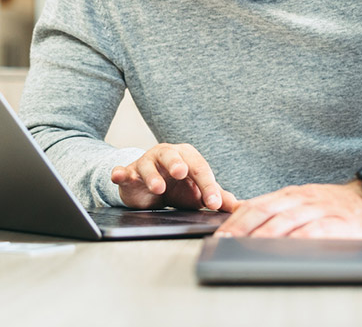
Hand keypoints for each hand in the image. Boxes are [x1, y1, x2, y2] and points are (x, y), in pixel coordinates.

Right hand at [110, 143, 237, 210]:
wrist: (149, 188)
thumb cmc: (178, 187)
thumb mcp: (198, 192)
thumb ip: (218, 197)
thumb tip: (242, 207)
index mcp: (188, 157)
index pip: (201, 169)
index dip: (208, 186)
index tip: (214, 203)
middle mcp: (167, 155)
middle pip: (174, 156)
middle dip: (177, 163)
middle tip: (182, 172)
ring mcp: (146, 163)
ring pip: (148, 165)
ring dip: (152, 175)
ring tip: (157, 187)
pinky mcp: (129, 173)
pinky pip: (123, 171)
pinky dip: (120, 173)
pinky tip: (119, 176)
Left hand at [215, 181, 361, 238]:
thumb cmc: (340, 206)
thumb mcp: (306, 202)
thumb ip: (279, 210)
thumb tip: (245, 216)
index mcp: (293, 195)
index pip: (257, 206)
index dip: (235, 221)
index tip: (219, 236)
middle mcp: (304, 199)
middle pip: (266, 212)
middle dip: (242, 229)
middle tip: (225, 244)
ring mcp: (322, 209)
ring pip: (287, 220)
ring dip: (264, 235)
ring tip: (247, 248)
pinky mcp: (341, 223)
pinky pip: (317, 230)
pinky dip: (299, 239)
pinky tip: (287, 248)